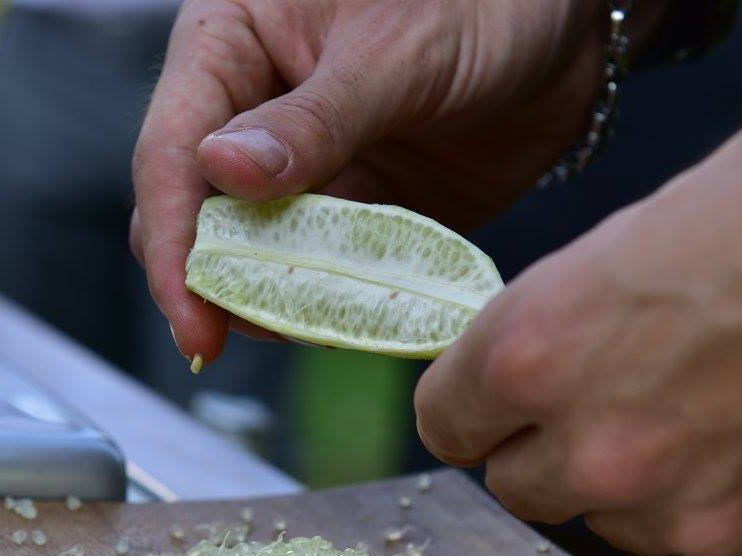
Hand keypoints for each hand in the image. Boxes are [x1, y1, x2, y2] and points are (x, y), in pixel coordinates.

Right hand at [132, 0, 665, 363]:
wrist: (571, 25)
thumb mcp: (395, 52)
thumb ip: (312, 119)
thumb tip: (220, 169)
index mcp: (232, 45)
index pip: (170, 152)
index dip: (174, 241)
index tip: (193, 317)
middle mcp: (253, 111)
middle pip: (197, 217)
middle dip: (213, 282)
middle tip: (239, 337)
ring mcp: (305, 169)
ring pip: (257, 257)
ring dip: (274, 300)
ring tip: (306, 326)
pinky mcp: (357, 212)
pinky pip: (324, 272)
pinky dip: (332, 302)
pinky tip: (349, 320)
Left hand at [415, 59, 741, 555]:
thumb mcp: (658, 219)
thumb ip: (580, 310)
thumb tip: (561, 351)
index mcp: (548, 347)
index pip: (446, 419)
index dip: (471, 403)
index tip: (489, 396)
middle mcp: (605, 448)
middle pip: (518, 486)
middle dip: (545, 445)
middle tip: (602, 395)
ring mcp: (694, 509)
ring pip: (610, 522)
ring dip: (632, 480)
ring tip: (705, 404)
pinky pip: (707, 534)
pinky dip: (720, 496)